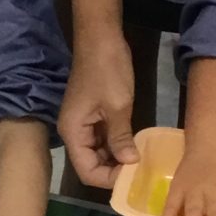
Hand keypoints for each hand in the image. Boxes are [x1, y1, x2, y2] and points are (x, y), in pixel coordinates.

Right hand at [60, 30, 137, 187]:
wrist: (101, 37)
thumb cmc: (107, 70)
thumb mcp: (117, 105)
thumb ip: (121, 137)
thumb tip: (130, 164)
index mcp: (73, 132)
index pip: (87, 171)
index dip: (109, 178)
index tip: (133, 176)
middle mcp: (75, 132)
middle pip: (91, 165)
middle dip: (114, 170)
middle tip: (141, 171)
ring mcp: (84, 124)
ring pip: (99, 153)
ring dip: (118, 158)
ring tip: (141, 160)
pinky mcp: (94, 116)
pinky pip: (104, 139)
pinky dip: (118, 145)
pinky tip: (136, 146)